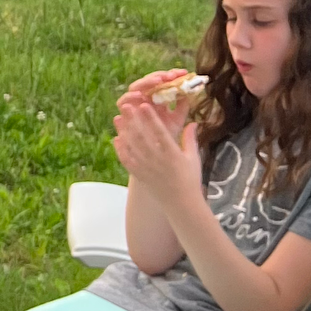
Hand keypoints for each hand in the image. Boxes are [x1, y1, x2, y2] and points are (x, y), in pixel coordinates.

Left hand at [113, 94, 202, 210]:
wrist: (181, 204)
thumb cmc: (190, 180)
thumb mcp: (194, 158)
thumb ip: (190, 139)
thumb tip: (192, 122)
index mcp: (172, 154)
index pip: (160, 132)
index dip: (151, 118)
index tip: (144, 105)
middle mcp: (157, 160)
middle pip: (142, 137)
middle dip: (133, 120)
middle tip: (126, 106)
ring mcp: (146, 168)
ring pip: (132, 147)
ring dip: (124, 132)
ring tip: (118, 118)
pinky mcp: (139, 175)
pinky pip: (127, 161)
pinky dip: (121, 150)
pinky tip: (116, 139)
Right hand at [121, 69, 194, 130]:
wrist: (156, 152)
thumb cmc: (166, 136)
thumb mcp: (178, 120)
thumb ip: (183, 106)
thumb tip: (190, 92)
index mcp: (157, 98)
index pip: (162, 81)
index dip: (171, 75)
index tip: (183, 73)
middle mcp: (144, 98)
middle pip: (148, 82)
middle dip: (158, 76)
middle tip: (169, 76)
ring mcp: (133, 104)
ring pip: (134, 87)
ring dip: (145, 82)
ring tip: (157, 81)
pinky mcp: (123, 112)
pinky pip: (122, 102)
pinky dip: (129, 96)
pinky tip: (139, 95)